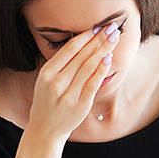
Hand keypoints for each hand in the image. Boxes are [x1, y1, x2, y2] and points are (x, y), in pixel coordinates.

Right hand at [27, 22, 120, 143]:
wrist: (45, 130)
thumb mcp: (46, 81)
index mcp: (46, 73)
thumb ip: (61, 65)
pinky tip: (109, 59)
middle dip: (99, 40)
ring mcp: (68, 94)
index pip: (69, 49)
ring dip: (103, 51)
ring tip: (114, 39)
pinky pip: (93, 84)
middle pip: (82, 55)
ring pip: (88, 67)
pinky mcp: (80, 105)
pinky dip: (101, 70)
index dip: (86, 36)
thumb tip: (83, 43)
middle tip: (112, 28)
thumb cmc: (48, 102)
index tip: (98, 27)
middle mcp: (56, 82)